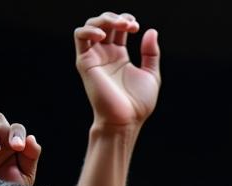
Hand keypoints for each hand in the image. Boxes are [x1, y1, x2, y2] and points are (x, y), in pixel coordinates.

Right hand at [74, 11, 160, 129]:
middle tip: (130, 25)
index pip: (118, 29)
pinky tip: (104, 35)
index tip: (136, 26)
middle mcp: (105, 54)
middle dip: (116, 19)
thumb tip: (151, 31)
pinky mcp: (85, 61)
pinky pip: (80, 37)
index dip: (125, 21)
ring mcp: (94, 57)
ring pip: (91, 26)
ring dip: (105, 20)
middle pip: (104, 24)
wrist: (126, 120)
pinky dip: (89, 30)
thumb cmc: (138, 104)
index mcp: (119, 56)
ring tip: (120, 25)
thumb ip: (151, 53)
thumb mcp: (151, 75)